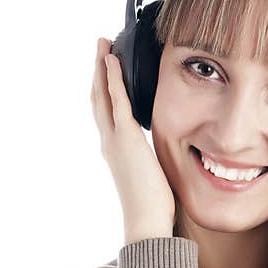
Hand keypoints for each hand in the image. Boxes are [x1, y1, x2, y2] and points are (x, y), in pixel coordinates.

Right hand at [90, 37, 175, 244]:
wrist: (146, 222)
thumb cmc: (154, 207)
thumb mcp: (153, 175)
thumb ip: (154, 159)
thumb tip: (169, 154)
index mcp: (116, 151)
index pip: (107, 113)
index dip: (104, 89)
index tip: (107, 69)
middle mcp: (109, 142)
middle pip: (98, 98)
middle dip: (98, 71)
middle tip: (100, 46)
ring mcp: (114, 139)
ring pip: (102, 94)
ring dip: (102, 67)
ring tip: (102, 45)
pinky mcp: (126, 138)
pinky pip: (117, 101)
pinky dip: (112, 79)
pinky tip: (112, 60)